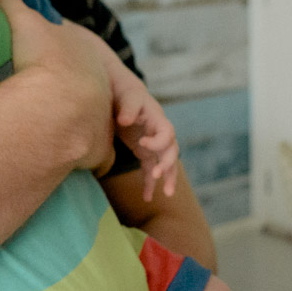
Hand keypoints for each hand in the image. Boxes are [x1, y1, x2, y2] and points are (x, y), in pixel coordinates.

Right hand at [0, 0, 115, 172]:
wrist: (59, 105)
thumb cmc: (42, 60)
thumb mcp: (21, 21)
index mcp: (88, 56)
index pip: (82, 61)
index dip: (67, 66)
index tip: (51, 72)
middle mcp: (103, 88)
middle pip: (95, 94)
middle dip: (81, 100)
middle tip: (55, 106)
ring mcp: (104, 120)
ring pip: (100, 126)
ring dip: (87, 132)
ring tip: (65, 138)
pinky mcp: (99, 151)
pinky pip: (98, 157)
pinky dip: (87, 159)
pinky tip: (72, 159)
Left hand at [114, 81, 178, 201]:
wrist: (120, 92)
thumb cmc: (124, 92)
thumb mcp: (127, 96)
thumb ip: (128, 107)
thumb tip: (125, 120)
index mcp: (158, 118)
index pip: (167, 133)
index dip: (159, 141)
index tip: (142, 143)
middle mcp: (159, 132)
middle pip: (171, 150)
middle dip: (167, 164)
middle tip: (156, 174)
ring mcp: (153, 143)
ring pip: (166, 163)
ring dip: (168, 178)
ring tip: (167, 194)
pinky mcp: (143, 151)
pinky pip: (150, 169)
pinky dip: (149, 183)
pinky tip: (147, 198)